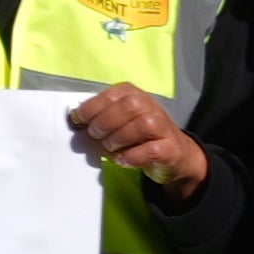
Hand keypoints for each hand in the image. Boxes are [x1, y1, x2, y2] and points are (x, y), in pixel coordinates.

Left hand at [66, 85, 206, 194]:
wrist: (176, 154)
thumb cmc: (141, 136)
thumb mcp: (122, 121)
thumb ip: (103, 116)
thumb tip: (76, 119)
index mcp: (136, 95)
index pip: (113, 94)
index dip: (92, 106)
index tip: (78, 119)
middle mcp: (152, 107)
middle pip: (129, 106)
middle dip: (105, 121)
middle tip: (94, 135)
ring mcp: (164, 127)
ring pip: (142, 125)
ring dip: (119, 138)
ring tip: (109, 147)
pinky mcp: (171, 149)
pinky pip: (151, 150)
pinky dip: (132, 156)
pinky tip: (122, 159)